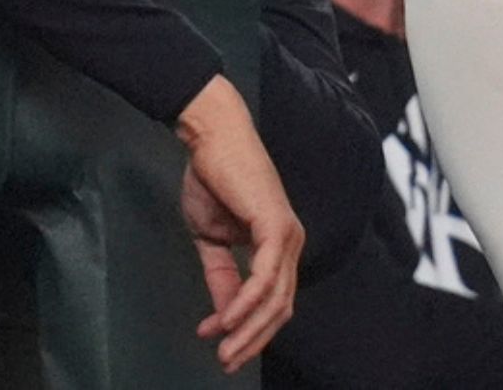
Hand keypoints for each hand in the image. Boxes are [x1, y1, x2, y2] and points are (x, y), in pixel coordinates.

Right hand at [177, 75, 305, 373]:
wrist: (211, 139)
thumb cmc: (213, 179)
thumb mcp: (212, 239)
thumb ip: (221, 276)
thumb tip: (225, 315)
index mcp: (279, 245)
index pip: (275, 301)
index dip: (250, 331)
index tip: (221, 349)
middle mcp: (291, 242)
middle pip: (280, 307)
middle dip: (252, 340)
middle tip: (225, 362)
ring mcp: (287, 233)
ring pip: (275, 297)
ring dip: (247, 329)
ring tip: (222, 349)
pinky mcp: (275, 223)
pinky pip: (265, 275)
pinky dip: (246, 302)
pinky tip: (227, 319)